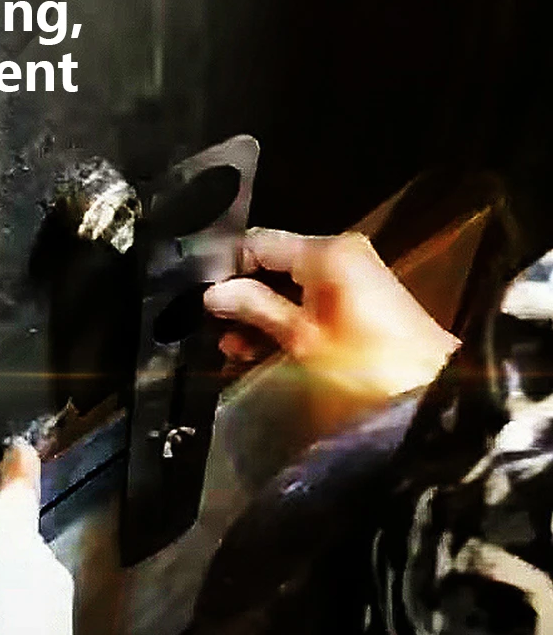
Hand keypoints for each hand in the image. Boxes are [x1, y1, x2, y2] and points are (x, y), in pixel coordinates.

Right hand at [204, 228, 459, 397]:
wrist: (431, 392)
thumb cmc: (363, 363)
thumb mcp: (300, 337)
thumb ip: (254, 309)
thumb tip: (214, 293)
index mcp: (326, 252)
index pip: (257, 243)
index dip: (227, 268)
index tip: (203, 299)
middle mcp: (339, 254)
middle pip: (273, 264)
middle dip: (243, 297)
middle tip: (215, 330)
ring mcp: (352, 277)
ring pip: (289, 286)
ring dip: (261, 315)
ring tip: (234, 349)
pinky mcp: (359, 300)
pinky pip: (310, 301)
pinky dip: (286, 321)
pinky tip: (261, 350)